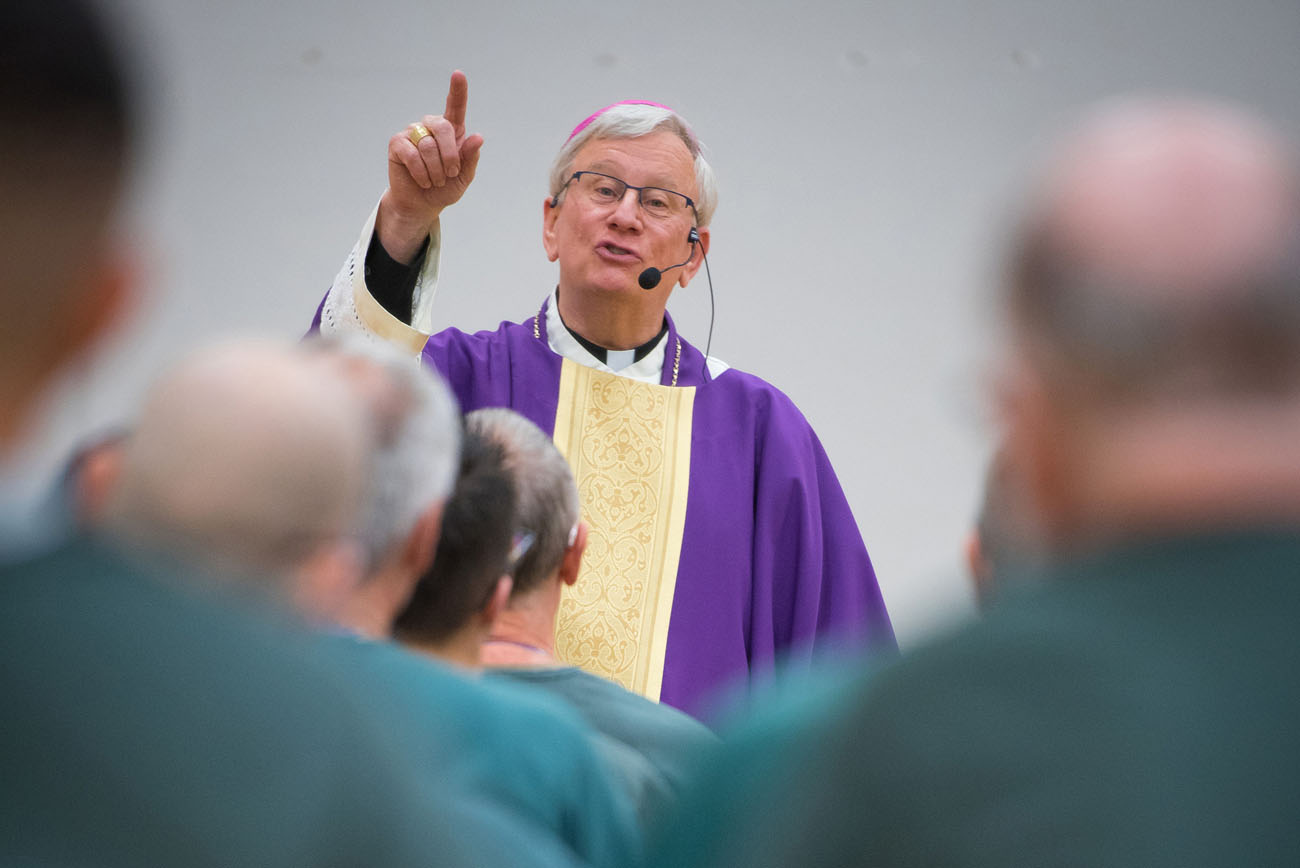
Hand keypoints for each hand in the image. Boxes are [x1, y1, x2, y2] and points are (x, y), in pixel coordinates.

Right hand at [377, 70, 483, 262]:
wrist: (423, 204)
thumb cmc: (445, 187)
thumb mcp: (464, 176)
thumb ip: (470, 157)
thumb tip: (478, 137)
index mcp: (452, 131)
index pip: (455, 106)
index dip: (457, 90)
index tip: (459, 74)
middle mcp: (431, 127)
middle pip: (443, 127)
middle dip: (450, 154)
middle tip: (451, 173)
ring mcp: (413, 133)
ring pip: (428, 145)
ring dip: (436, 169)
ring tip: (436, 181)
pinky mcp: (397, 144)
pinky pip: (411, 153)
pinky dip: (421, 172)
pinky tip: (423, 180)